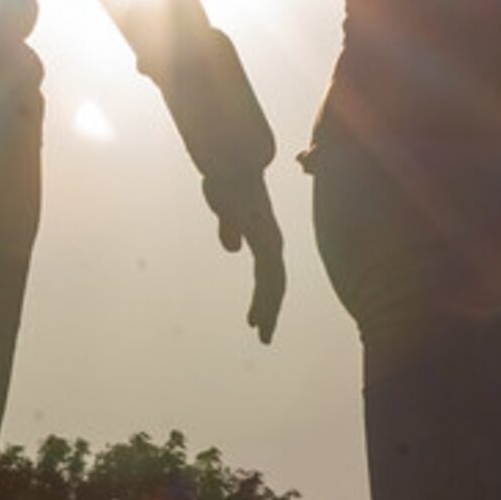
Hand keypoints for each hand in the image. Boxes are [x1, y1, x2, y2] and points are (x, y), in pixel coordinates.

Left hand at [202, 169, 285, 343]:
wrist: (234, 162)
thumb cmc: (228, 182)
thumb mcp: (224, 202)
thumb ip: (229, 224)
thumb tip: (233, 247)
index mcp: (266, 238)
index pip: (271, 278)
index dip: (267, 303)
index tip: (259, 326)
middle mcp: (272, 242)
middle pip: (276, 284)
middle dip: (270, 311)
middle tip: (263, 338)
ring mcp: (268, 241)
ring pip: (273, 280)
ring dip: (267, 304)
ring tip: (257, 327)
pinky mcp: (261, 239)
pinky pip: (266, 272)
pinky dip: (263, 291)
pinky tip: (256, 305)